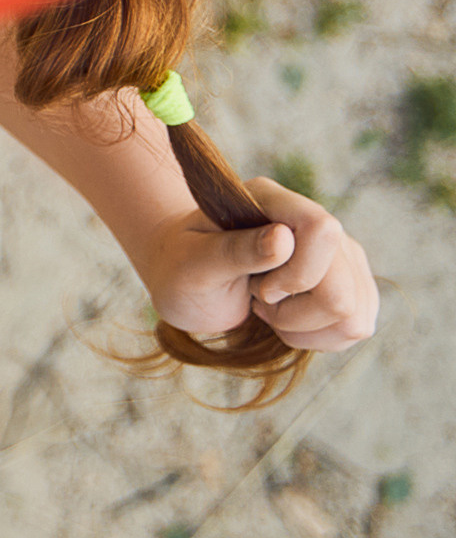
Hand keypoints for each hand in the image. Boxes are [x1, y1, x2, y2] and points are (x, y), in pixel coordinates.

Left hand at [140, 179, 378, 352]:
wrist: (187, 279)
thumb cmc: (180, 267)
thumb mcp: (192, 262)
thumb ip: (234, 250)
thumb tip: (284, 238)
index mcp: (271, 201)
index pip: (322, 230)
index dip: (296, 274)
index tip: (258, 288)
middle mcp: (314, 222)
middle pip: (342, 287)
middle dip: (294, 311)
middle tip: (256, 298)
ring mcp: (339, 254)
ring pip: (354, 314)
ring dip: (305, 327)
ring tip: (268, 306)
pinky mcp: (350, 284)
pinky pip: (357, 326)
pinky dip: (318, 337)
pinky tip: (287, 319)